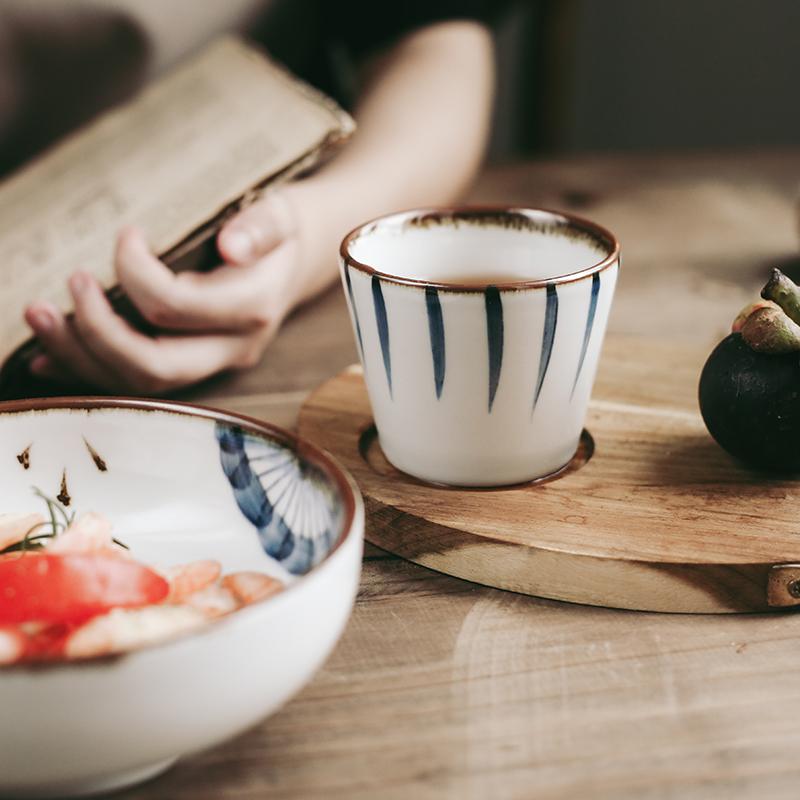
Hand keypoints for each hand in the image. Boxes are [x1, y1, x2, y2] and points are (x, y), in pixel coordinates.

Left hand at [24, 191, 302, 393]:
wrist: (296, 262)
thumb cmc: (278, 232)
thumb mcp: (279, 215)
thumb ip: (259, 228)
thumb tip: (231, 246)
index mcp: (252, 309)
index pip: (176, 307)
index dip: (134, 272)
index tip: (126, 234)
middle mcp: (232, 348)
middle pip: (155, 365)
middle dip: (98, 331)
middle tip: (71, 283)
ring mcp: (212, 364)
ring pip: (139, 383)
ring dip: (81, 355)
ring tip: (38, 316)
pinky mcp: (192, 367)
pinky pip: (135, 384)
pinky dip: (88, 370)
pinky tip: (47, 358)